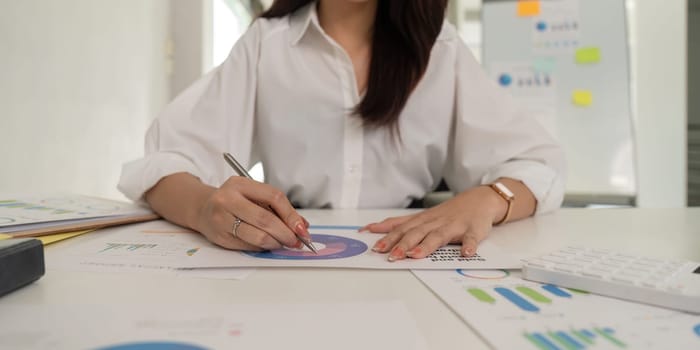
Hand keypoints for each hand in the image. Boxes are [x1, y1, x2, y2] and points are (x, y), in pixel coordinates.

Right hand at [193, 176, 309, 250]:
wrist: (203, 208)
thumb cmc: (234, 200)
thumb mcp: (253, 194)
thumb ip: (277, 207)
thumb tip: (302, 225)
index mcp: (240, 184)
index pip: (273, 197)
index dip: (291, 215)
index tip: (302, 228)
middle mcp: (228, 200)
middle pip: (265, 219)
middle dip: (286, 233)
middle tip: (296, 241)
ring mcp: (221, 219)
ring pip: (257, 236)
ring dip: (276, 243)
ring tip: (283, 243)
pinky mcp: (220, 237)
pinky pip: (248, 246)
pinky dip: (263, 248)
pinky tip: (267, 244)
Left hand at [360, 186, 505, 260]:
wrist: (480, 199)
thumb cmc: (448, 212)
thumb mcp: (422, 217)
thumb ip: (399, 223)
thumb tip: (372, 228)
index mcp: (423, 221)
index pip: (402, 228)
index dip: (388, 237)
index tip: (374, 247)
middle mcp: (435, 222)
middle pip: (416, 233)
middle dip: (402, 244)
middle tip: (391, 256)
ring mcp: (454, 226)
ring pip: (438, 236)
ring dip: (426, 246)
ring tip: (415, 255)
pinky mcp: (472, 231)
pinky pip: (470, 239)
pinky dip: (468, 246)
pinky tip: (465, 254)